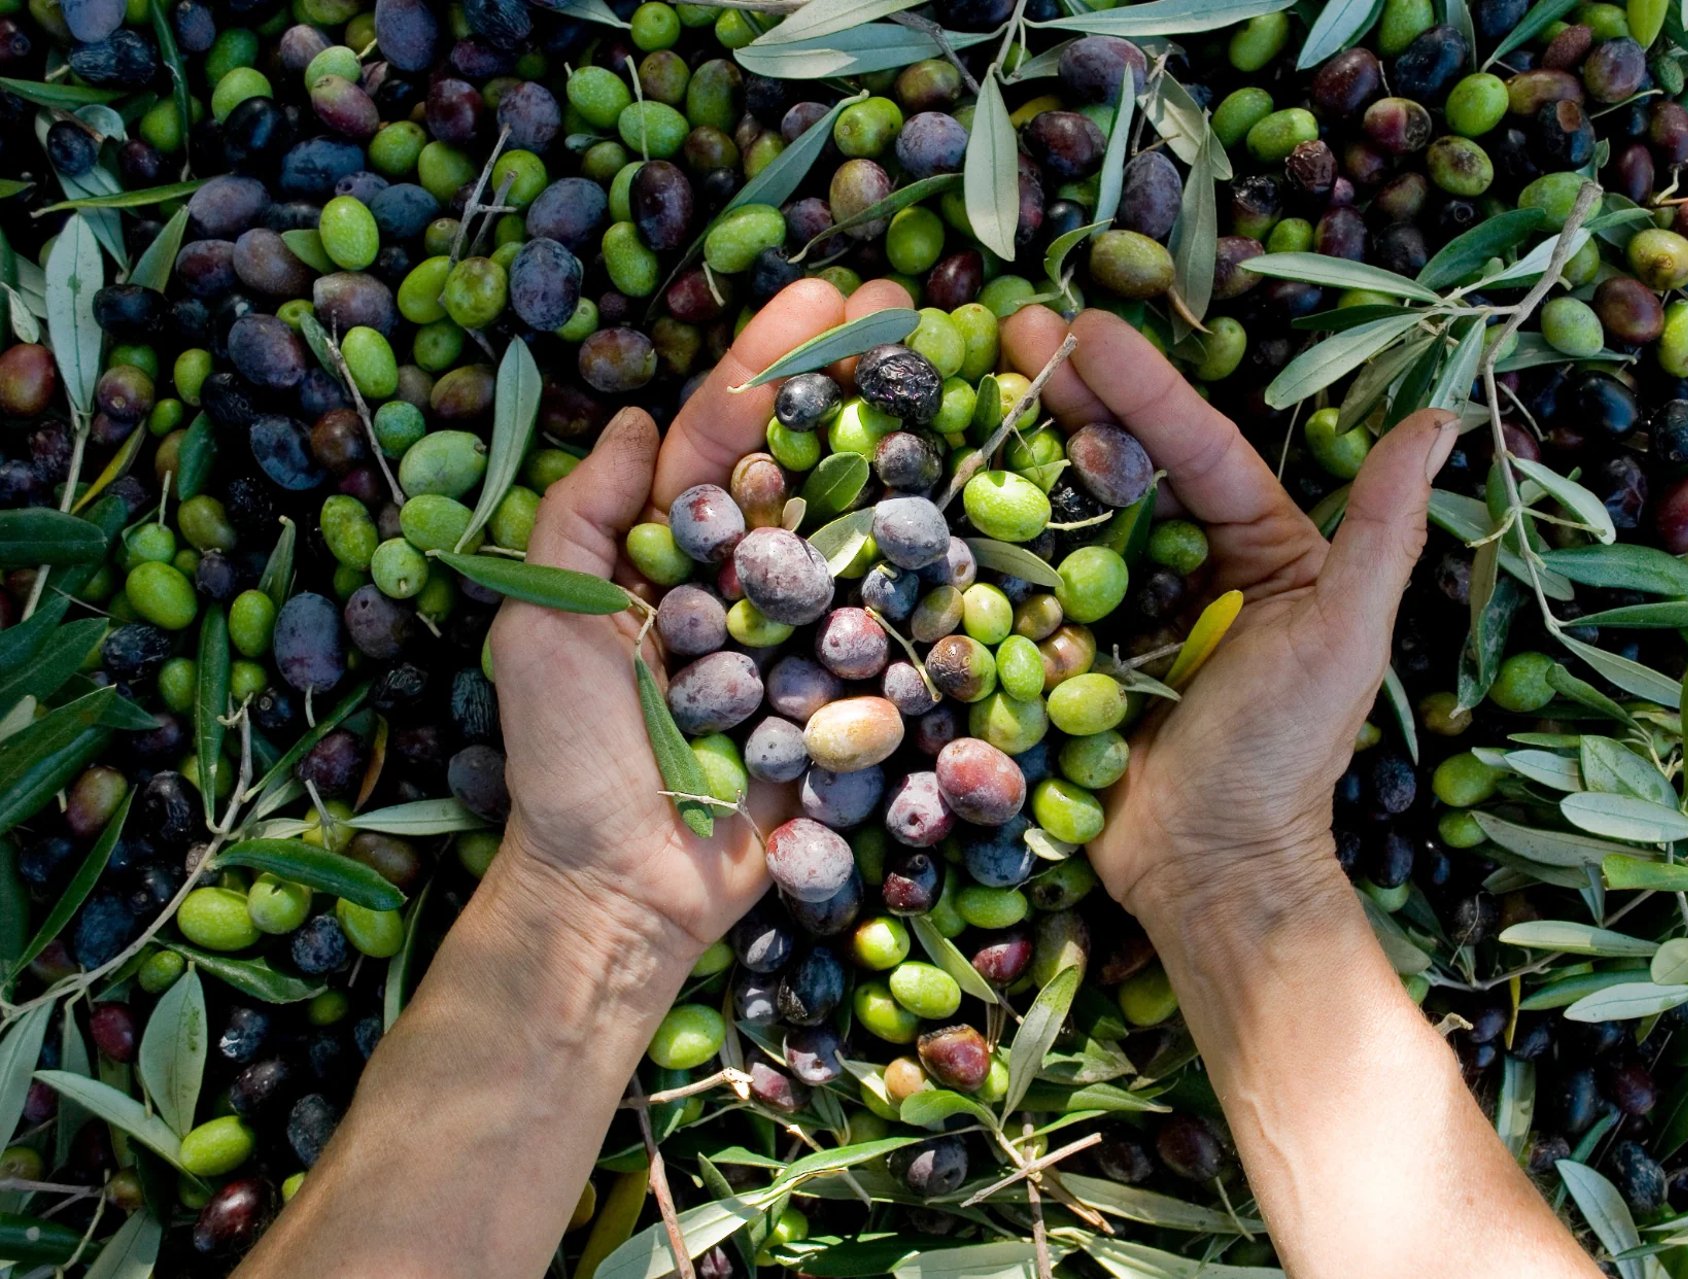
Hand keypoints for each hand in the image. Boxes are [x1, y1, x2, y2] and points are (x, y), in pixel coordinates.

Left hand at [489, 278, 913, 959]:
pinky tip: (980, 511)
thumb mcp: (541, 625)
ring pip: (860, 533)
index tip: (831, 295)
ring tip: (963, 382)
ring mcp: (801, 636)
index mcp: (667, 552)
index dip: (772, 362)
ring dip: (907, 455)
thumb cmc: (571, 760)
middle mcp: (740, 580)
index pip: (723, 435)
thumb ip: (580, 519)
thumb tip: (629, 421)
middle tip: (918, 308)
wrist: (627, 892)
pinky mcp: (847, 698)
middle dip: (856, 382)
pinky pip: (895, 629)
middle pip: (806, 464)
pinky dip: (934, 573)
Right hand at [1003, 307, 1457, 936]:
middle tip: (1010, 327)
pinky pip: (1029, 586)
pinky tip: (950, 484)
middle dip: (1070, 394)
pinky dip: (993, 538)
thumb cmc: (1287, 754)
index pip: (1197, 449)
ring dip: (1022, 448)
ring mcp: (1119, 608)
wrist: (1207, 869)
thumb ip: (1382, 529)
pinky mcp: (1065, 652)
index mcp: (1260, 547)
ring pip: (1070, 511)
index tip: (1086, 329)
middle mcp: (1187, 565)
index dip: (1144, 387)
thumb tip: (1440, 418)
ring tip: (972, 383)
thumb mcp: (1343, 634)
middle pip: (1124, 463)